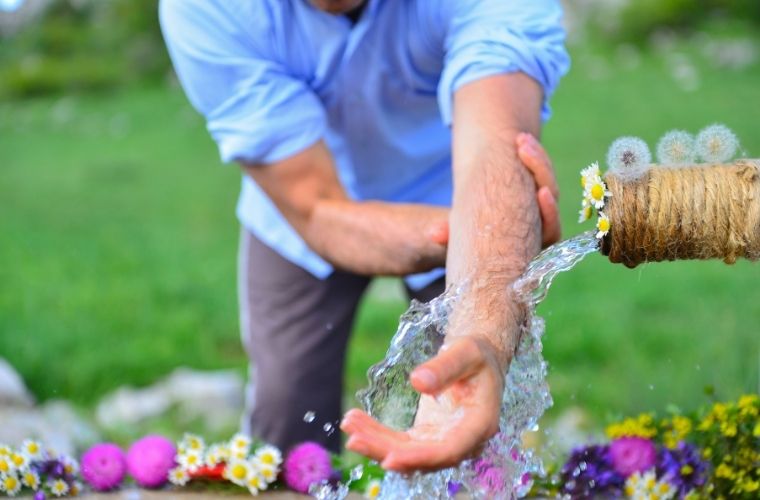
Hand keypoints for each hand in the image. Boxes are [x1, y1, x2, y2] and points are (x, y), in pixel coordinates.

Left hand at [341, 335, 504, 472]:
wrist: (477, 359)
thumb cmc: (476, 354)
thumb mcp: (464, 352)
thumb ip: (444, 367)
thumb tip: (418, 382)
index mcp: (479, 423)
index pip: (450, 450)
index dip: (421, 458)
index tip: (390, 459)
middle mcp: (464, 441)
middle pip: (423, 457)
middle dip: (386, 451)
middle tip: (354, 439)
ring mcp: (444, 441)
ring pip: (407, 453)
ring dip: (376, 443)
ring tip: (349, 423)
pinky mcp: (428, 437)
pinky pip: (400, 443)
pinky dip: (377, 435)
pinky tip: (356, 422)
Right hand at [425, 133, 559, 247]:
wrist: (468, 226)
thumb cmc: (463, 241)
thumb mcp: (455, 237)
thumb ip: (447, 236)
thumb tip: (434, 233)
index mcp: (529, 245)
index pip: (551, 232)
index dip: (550, 213)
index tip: (541, 192)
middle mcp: (539, 225)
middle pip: (551, 197)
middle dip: (541, 171)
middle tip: (523, 150)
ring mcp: (538, 205)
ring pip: (547, 180)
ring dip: (536, 158)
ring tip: (520, 139)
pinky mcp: (533, 188)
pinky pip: (539, 170)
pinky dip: (532, 154)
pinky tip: (520, 140)